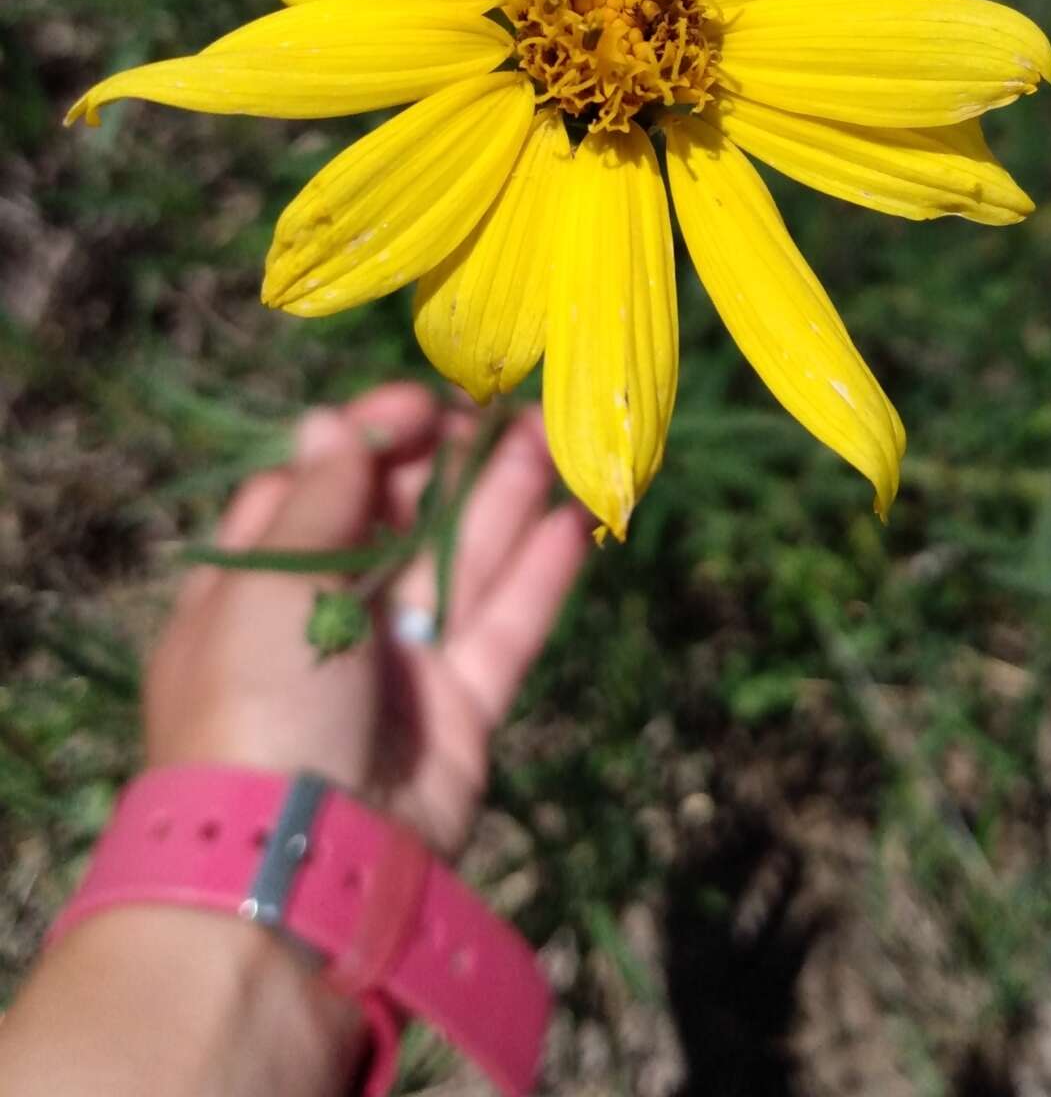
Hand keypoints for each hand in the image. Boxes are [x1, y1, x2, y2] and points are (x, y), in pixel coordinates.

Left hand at [145, 383, 588, 858]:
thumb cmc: (259, 702)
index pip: (316, 490)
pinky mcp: (460, 712)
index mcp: (255, 589)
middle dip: (448, 462)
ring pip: (459, 565)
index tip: (421, 402)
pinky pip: (503, 630)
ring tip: (552, 435)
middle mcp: (326, 622)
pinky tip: (572, 520)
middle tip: (502, 408)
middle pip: (396, 522)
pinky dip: (538, 575)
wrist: (296, 869)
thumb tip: (329, 419)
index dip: (368, 439)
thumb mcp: (270, 584)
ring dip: (504, 499)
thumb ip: (321, 497)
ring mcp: (398, 668)